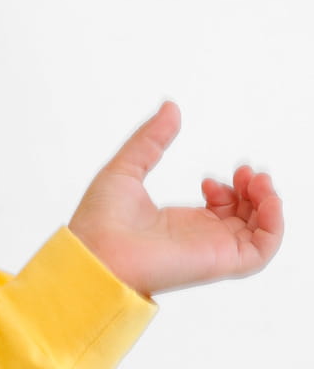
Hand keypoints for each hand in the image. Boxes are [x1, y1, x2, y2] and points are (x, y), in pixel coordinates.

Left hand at [67, 101, 283, 301]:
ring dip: (267, 202)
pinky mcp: (220, 261)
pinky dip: (274, 225)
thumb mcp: (127, 168)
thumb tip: (170, 107)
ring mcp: (211, 250)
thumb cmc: (100, 221)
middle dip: (253, 190)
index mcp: (179, 223)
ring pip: (259, 231)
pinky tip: (266, 199)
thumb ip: (151, 139)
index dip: (228, 189)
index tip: (209, 178)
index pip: (221, 210)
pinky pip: (262, 250)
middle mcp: (198, 238)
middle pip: (245, 217)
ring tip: (256, 179)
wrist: (93, 255)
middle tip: (245, 171)